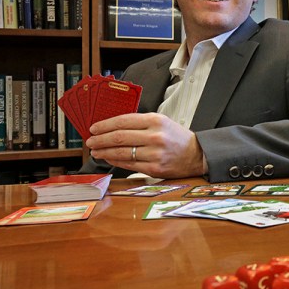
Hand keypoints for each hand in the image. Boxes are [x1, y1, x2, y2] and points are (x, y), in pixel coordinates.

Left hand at [85, 113, 205, 178]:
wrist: (196, 154)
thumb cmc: (177, 138)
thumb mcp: (162, 122)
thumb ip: (140, 123)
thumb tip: (112, 127)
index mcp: (156, 121)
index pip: (123, 121)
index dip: (105, 125)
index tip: (94, 128)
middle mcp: (155, 136)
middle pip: (119, 137)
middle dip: (100, 139)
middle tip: (91, 141)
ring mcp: (154, 154)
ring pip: (121, 152)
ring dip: (104, 152)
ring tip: (96, 151)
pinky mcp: (154, 168)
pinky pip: (128, 164)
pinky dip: (115, 161)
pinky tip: (109, 158)